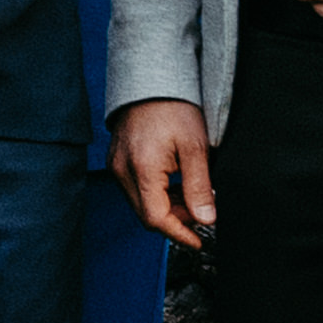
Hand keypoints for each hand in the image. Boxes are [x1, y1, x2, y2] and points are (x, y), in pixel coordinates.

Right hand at [116, 96, 217, 247]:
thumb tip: (206, 218)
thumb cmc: (173, 108)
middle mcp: (122, 171)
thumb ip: (199, 187)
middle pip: (146, 215)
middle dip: (176, 220)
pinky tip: (174, 184)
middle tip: (201, 211)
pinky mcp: (116, 161)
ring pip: (141, 204)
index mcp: (141, 169)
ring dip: (166, 207)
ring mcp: (116, 166)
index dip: (179, 233)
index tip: (198, 241)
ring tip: (191, 194)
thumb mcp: (195, 147)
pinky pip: (135, 189)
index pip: (156, 218)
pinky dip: (156, 194)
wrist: (151, 81)